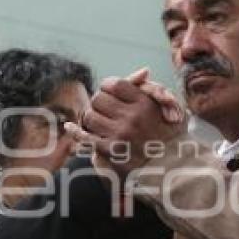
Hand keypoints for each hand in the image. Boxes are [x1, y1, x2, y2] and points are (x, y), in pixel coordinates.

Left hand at [65, 68, 186, 177]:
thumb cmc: (169, 134)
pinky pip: (85, 136)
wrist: (169, 167)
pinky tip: (69, 127)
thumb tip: (143, 71)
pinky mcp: (111, 151)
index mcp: (145, 104)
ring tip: (100, 122)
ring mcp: (120, 135)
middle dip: (99, 102)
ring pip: (90, 116)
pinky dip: (75, 131)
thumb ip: (153, 88)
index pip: (114, 84)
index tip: (109, 92)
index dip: (108, 86)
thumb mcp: (168, 107)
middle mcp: (132, 118)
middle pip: (99, 99)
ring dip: (91, 118)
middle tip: (105, 109)